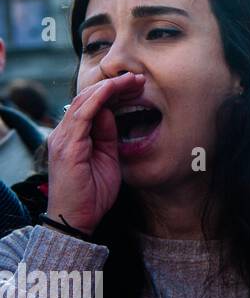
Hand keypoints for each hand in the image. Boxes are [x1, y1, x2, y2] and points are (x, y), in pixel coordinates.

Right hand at [45, 73, 144, 234]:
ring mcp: (63, 139)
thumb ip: (108, 136)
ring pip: (84, 102)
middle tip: (138, 78)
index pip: (91, 105)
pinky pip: (81, 116)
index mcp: (73, 136)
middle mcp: (64, 134)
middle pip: (88, 99)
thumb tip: (113, 113)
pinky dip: (97, 100)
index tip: (136, 85)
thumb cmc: (92, 193)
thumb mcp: (107, 159)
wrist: (77, 219)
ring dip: (109, 88)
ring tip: (131, 80)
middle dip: (114, 86)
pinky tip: (111, 90)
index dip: (112, 92)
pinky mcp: (67, 147)